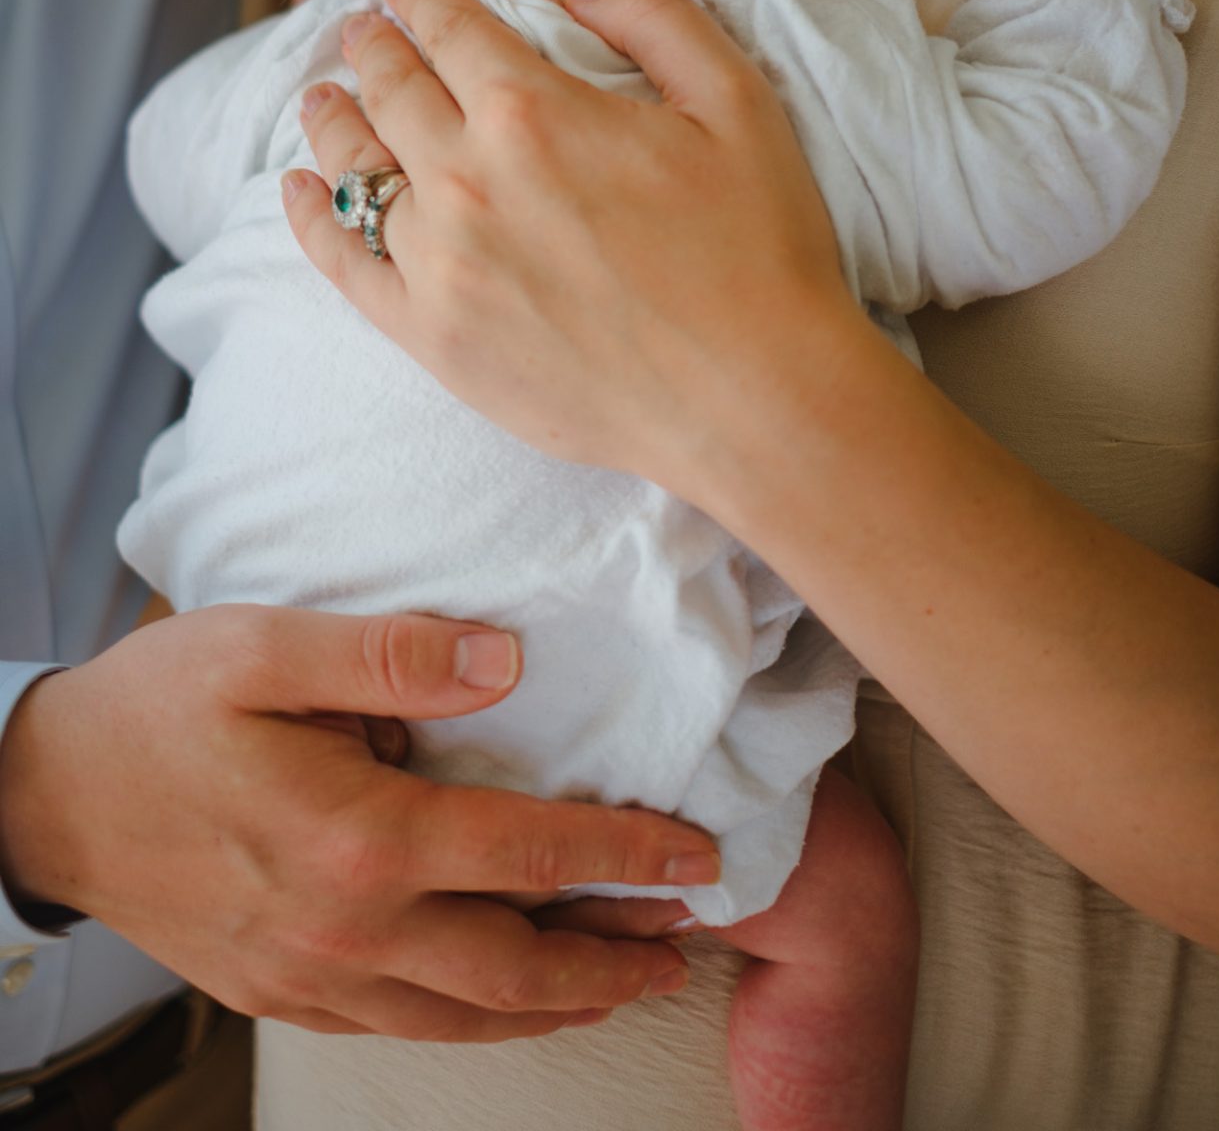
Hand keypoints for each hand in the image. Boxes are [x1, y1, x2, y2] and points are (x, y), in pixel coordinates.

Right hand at [0, 606, 714, 1038]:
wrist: (49, 797)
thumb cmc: (160, 707)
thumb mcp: (266, 645)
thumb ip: (394, 654)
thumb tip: (506, 663)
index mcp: (359, 838)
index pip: (531, 855)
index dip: (630, 856)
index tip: (700, 856)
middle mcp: (348, 927)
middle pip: (517, 968)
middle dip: (616, 958)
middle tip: (687, 942)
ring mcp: (313, 975)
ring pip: (466, 1017)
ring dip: (558, 1003)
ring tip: (622, 980)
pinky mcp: (283, 992)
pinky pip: (403, 1026)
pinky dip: (475, 1020)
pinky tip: (501, 999)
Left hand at [282, 0, 856, 492]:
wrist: (753, 401)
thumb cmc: (760, 248)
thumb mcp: (737, 100)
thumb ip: (656, 18)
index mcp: (534, 110)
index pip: (449, 28)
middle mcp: (467, 178)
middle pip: (391, 89)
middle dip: (372, 46)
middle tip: (362, 29)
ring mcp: (439, 263)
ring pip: (354, 170)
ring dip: (332, 119)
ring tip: (320, 96)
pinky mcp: (432, 338)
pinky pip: (343, 265)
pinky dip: (308, 220)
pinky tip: (295, 191)